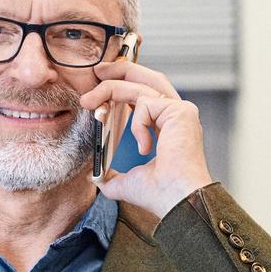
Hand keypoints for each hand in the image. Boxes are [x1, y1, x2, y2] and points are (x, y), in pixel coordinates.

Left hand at [78, 60, 212, 229]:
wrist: (176, 200)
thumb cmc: (160, 194)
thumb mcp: (127, 182)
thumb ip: (112, 177)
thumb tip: (95, 179)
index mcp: (168, 126)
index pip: (146, 93)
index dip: (124, 85)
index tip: (100, 89)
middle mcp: (177, 115)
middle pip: (148, 78)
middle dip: (120, 70)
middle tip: (96, 71)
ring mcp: (181, 111)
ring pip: (141, 85)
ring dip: (111, 88)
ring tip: (89, 100)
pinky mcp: (180, 112)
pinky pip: (146, 105)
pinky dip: (136, 124)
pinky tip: (145, 148)